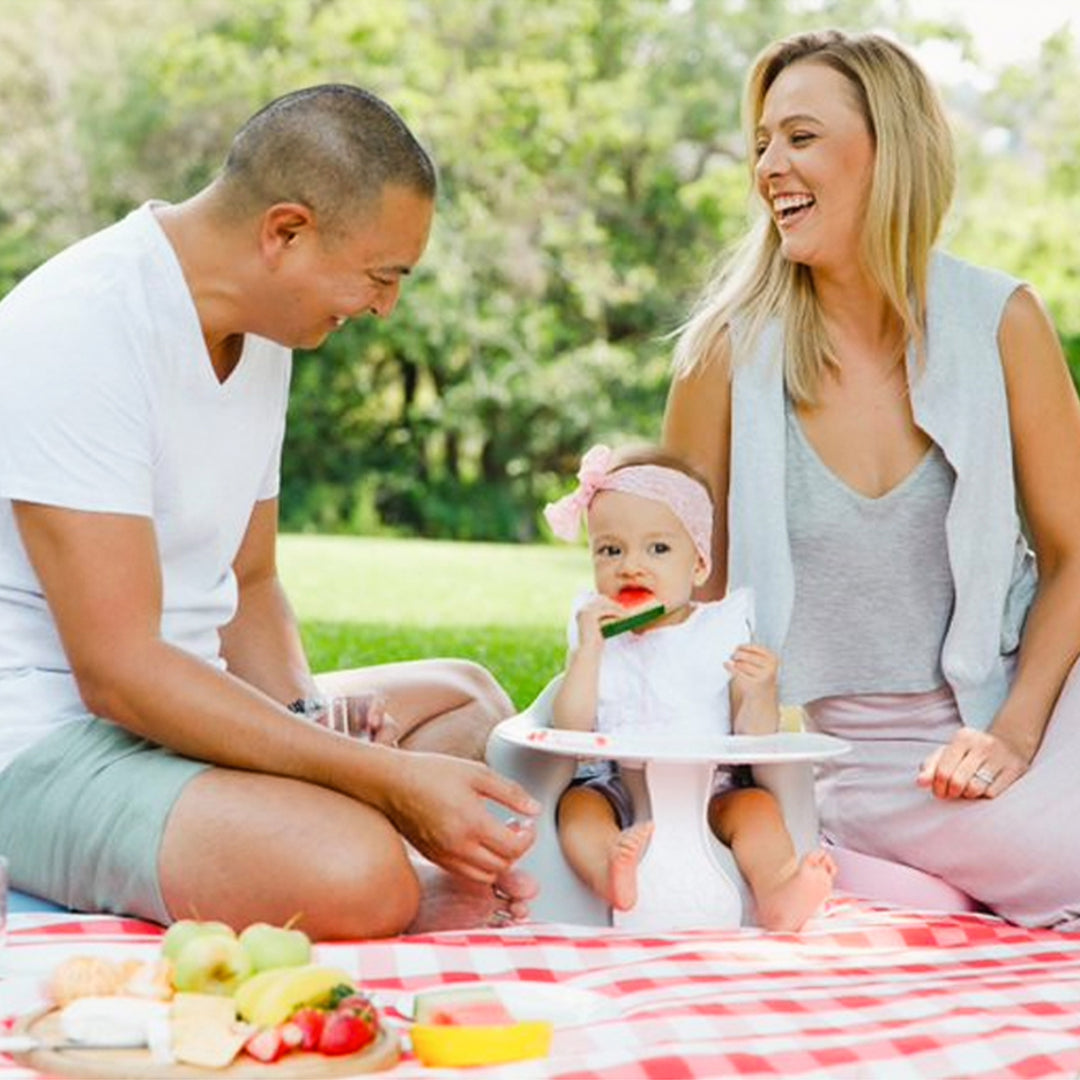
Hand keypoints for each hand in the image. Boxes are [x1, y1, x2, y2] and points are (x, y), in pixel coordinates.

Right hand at [381, 752, 538, 881]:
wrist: (392, 782)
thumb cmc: (432, 772)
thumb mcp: (477, 773)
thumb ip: (510, 792)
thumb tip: (534, 808)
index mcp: (472, 823)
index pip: (514, 848)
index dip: (528, 837)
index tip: (528, 823)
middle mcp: (458, 846)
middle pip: (503, 865)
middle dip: (517, 849)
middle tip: (516, 828)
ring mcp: (444, 856)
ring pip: (485, 875)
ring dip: (499, 861)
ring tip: (498, 836)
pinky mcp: (434, 858)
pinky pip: (465, 873)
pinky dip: (479, 865)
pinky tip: (478, 841)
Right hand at [574, 595, 625, 647]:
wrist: (588, 653)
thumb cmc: (594, 644)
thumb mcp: (598, 628)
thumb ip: (603, 620)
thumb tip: (614, 613)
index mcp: (582, 612)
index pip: (597, 601)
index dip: (609, 603)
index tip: (619, 607)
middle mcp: (582, 609)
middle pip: (601, 600)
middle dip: (614, 604)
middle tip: (625, 609)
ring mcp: (585, 611)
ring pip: (605, 605)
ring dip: (617, 608)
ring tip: (626, 613)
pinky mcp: (591, 615)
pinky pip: (607, 610)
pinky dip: (617, 613)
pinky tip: (624, 616)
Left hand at [725, 644, 778, 700]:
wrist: (763, 695)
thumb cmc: (760, 674)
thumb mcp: (761, 662)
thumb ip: (751, 653)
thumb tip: (736, 649)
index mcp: (773, 658)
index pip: (754, 648)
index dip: (743, 646)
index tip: (737, 647)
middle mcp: (769, 667)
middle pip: (746, 656)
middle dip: (737, 654)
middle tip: (733, 656)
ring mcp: (762, 677)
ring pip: (741, 664)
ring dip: (735, 663)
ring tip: (735, 664)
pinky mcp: (752, 685)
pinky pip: (737, 673)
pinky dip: (729, 667)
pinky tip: (726, 665)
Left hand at [916, 726, 1029, 799]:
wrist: (1009, 743)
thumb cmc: (970, 752)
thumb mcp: (949, 752)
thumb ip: (931, 766)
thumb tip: (920, 782)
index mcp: (963, 737)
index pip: (943, 771)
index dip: (938, 787)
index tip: (939, 791)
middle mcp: (982, 744)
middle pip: (957, 782)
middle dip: (951, 793)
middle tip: (953, 793)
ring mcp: (1001, 756)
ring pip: (975, 789)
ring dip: (968, 795)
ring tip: (968, 790)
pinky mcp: (1016, 769)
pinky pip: (993, 793)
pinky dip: (984, 796)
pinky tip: (984, 789)